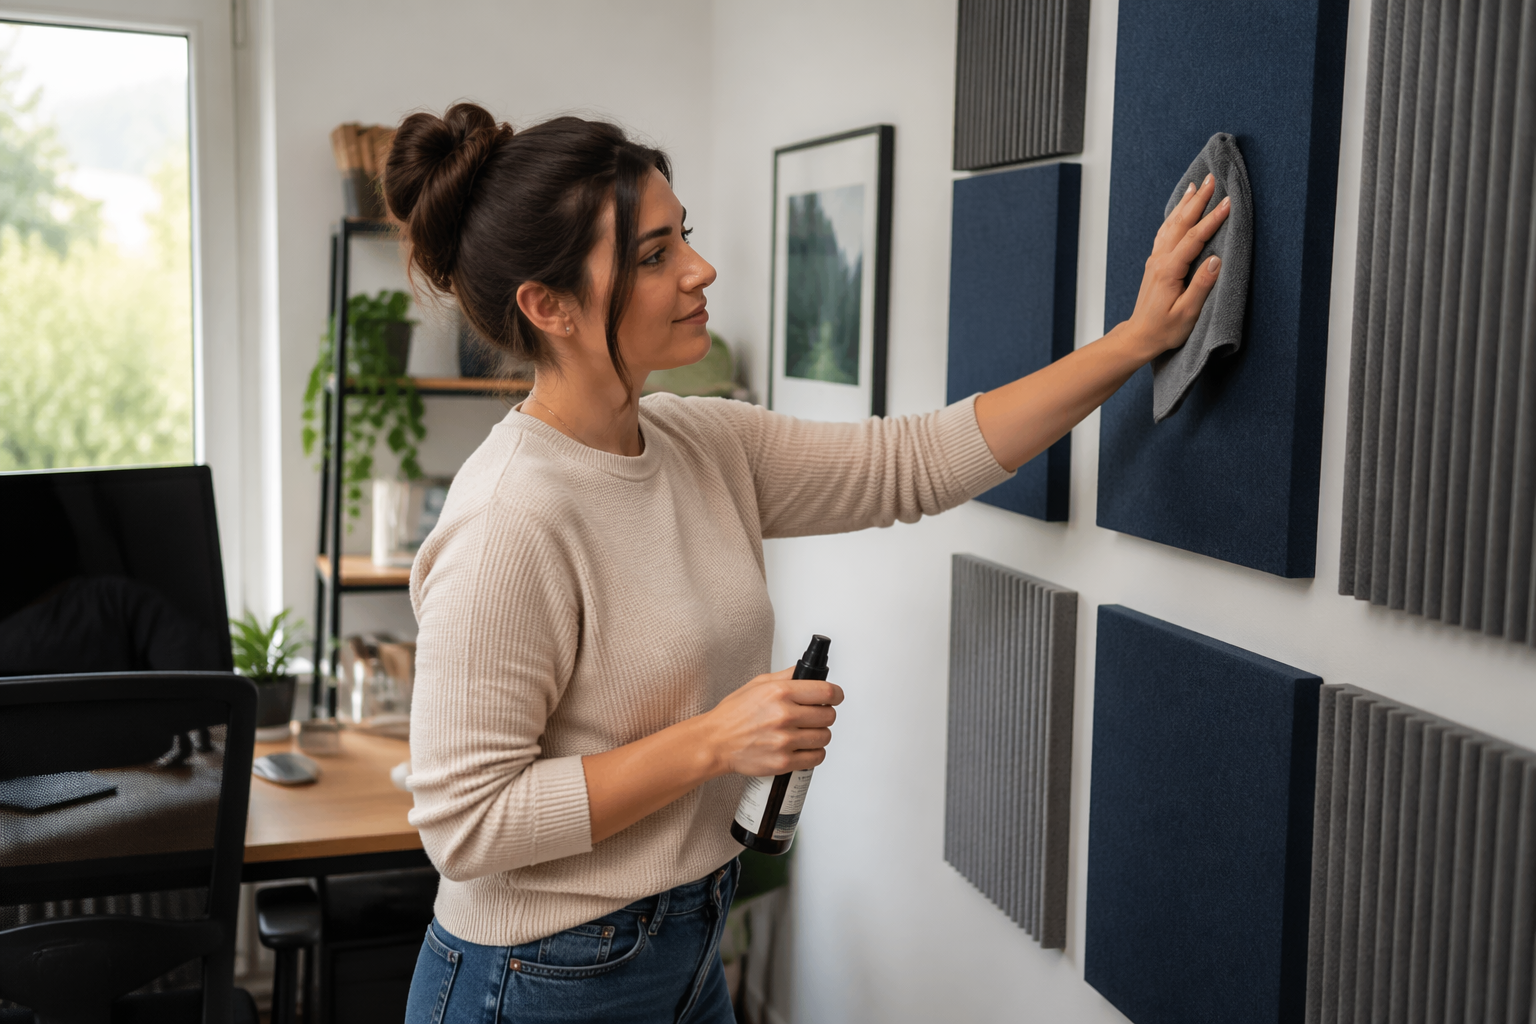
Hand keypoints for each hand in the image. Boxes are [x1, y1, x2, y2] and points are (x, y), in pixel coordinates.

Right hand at [704, 667, 842, 776]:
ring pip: (824, 737)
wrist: (715, 742)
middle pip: (829, 716)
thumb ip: (786, 676)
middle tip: (815, 716)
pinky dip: (814, 753)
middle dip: (825, 714)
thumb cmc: (733, 714)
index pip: (826, 692)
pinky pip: (816, 758)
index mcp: (780, 693)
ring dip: (819, 734)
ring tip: (807, 732)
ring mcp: (784, 741)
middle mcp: (784, 716)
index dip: (836, 694)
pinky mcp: (783, 761)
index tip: (835, 697)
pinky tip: (804, 747)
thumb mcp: (758, 684)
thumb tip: (808, 672)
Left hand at [1123, 173, 1231, 359]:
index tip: (1228, 202)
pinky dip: (1174, 216)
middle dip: (1197, 200)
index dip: (1212, 219)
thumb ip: (1202, 285)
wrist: (1140, 336)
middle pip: (1180, 223)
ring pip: (1171, 224)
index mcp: (1169, 270)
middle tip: (1210, 179)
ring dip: (1184, 204)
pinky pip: (1165, 232)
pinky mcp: (1155, 263)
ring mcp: (1155, 260)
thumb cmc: (1164, 329)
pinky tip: (1179, 208)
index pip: (1194, 238)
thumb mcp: (1187, 312)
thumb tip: (1216, 259)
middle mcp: (1160, 260)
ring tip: (1195, 185)